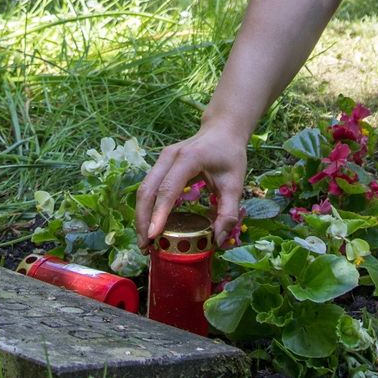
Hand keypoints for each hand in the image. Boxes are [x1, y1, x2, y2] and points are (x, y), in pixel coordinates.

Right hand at [135, 124, 248, 248]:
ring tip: (145, 242)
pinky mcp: (160, 164)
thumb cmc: (229, 155)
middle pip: (147, 190)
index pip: (168, 189)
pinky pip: (148, 187)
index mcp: (189, 159)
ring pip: (143, 189)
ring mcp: (161, 159)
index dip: (159, 214)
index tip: (152, 236)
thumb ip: (228, 212)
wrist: (222, 130)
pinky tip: (151, 226)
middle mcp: (169, 157)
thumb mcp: (235, 183)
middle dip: (143, 220)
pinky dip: (146, 208)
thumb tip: (218, 240)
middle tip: (145, 247)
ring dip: (141, 216)